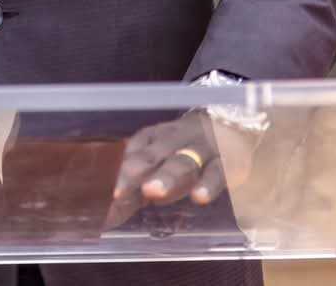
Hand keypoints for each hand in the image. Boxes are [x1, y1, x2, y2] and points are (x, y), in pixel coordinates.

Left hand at [106, 112, 227, 228]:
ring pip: (184, 160)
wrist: (232, 124)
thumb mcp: (163, 160)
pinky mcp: (227, 161)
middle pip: (153, 154)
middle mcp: (176, 139)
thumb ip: (138, 184)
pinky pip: (218, 171)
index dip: (117, 170)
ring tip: (152, 192)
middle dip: (135, 172)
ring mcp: (202, 148)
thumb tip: (107, 211)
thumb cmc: (187, 151)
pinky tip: (200, 197)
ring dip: (168, 175)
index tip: (102, 190)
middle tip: (118, 191)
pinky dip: (209, 183)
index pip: (133, 151)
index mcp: (156, 137)